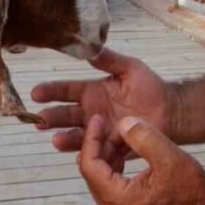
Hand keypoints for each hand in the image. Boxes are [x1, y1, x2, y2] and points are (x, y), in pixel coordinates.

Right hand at [31, 48, 171, 168]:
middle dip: (51, 117)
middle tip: (39, 120)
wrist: (169, 111)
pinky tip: (77, 156)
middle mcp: (88, 112)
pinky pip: (93, 151)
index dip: (51, 91)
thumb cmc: (149, 87)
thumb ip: (110, 60)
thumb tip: (89, 48)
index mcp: (91, 92)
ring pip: (75, 135)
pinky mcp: (107, 147)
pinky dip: (84, 154)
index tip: (36, 93)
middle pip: (65, 115)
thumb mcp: (130, 68)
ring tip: (55, 139)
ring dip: (64, 137)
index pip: (66, 90)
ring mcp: (97, 131)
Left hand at [79, 115, 204, 204]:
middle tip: (115, 125)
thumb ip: (143, 137)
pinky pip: (116, 191)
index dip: (91, 138)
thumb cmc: (193, 197)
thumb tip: (123, 123)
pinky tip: (133, 157)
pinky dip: (120, 171)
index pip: (89, 165)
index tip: (98, 119)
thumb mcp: (169, 158)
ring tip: (127, 137)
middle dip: (102, 146)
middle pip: (94, 173)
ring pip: (105, 182)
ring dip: (112, 158)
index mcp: (117, 200)